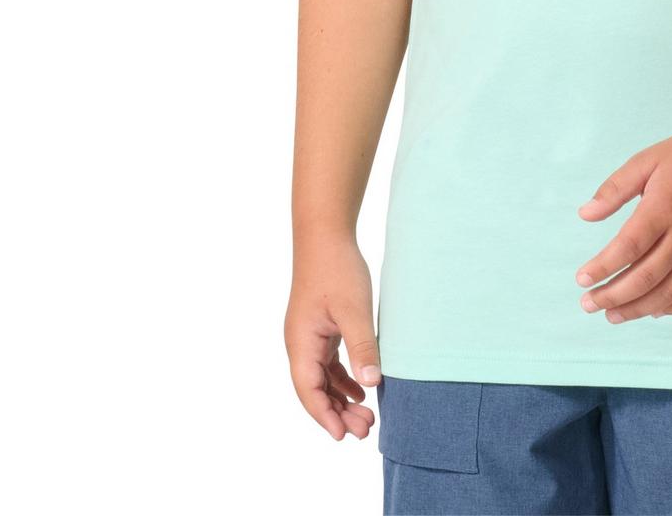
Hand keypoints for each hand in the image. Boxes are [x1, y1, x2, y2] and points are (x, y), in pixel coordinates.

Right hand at [284, 234, 379, 439]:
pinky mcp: (321, 327)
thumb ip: (362, 346)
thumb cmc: (337, 269)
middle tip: (366, 430)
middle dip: (338, 413)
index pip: (309, 391)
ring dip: (341, 398)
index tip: (345, 436)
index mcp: (301, 343)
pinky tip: (361, 389)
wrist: (326, 235)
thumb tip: (371, 383)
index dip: (326, 416)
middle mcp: (300, 343)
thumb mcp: (354, 309)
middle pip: (315, 390)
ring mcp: (309, 336)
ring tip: (367, 417)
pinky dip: (343, 378)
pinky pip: (329, 363)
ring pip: (322, 378)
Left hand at [574, 119, 671, 321]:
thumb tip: (584, 214)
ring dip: (639, 308)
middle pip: (646, 277)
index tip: (581, 279)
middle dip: (613, 296)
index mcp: (663, 208)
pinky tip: (655, 311)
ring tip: (614, 315)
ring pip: (671, 291)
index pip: (628, 248)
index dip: (603, 267)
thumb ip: (615, 189)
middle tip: (588, 305)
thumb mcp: (647, 160)